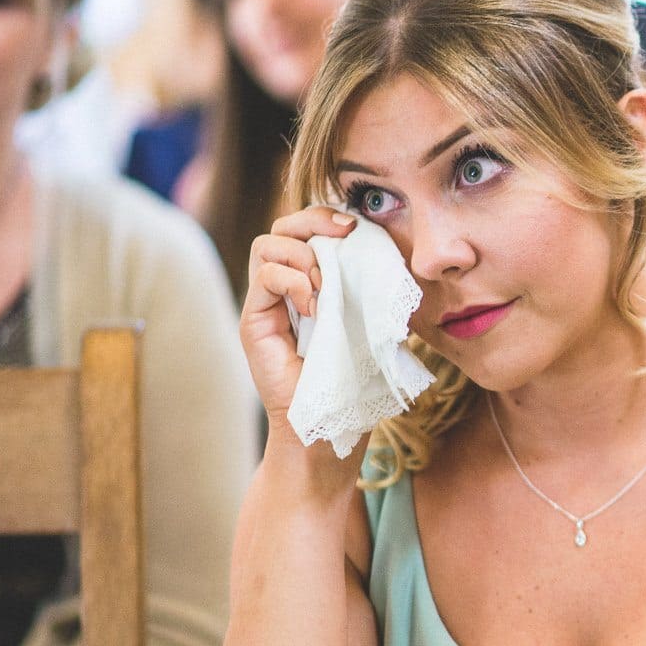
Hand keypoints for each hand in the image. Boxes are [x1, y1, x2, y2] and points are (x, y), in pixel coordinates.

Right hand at [242, 206, 356, 423]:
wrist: (330, 428)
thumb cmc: (356, 380)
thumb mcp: (373, 323)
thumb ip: (374, 290)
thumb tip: (391, 255)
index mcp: (312, 282)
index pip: (307, 230)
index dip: (327, 217)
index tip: (357, 226)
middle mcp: (283, 288)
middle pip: (283, 227)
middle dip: (313, 219)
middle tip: (344, 234)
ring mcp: (266, 303)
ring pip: (266, 244)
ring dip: (302, 254)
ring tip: (324, 286)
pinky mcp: (254, 321)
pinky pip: (263, 276)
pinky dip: (291, 280)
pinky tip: (314, 307)